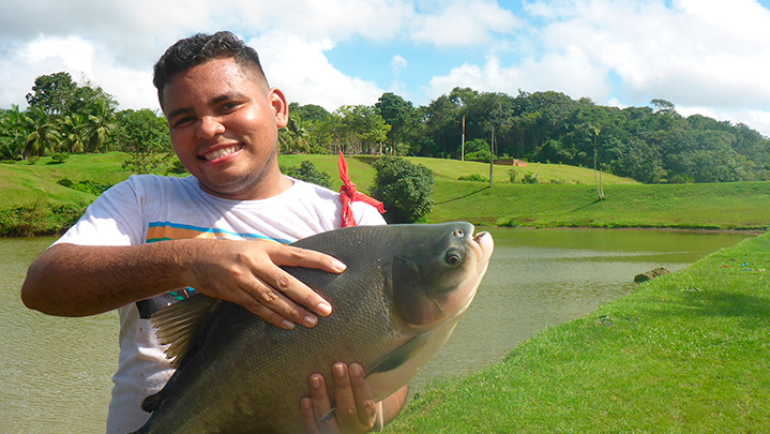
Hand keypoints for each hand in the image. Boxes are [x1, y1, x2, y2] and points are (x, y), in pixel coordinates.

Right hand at [180, 239, 345, 328]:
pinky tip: (289, 324)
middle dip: (308, 296)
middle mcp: (255, 262)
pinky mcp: (233, 294)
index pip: (298, 255)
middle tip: (327, 309)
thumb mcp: (254, 248)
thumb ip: (276, 257)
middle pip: (287, 282)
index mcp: (265, 248)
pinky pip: (257, 308)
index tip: (340, 268)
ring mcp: (243, 279)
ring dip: (294, 311)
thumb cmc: (231, 252)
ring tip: (312, 321)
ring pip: (273, 298)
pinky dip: (274, 318)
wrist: (194, 259)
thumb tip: (305, 266)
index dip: (320, 261)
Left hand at [300, 363, 377, 433]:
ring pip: (327, 419)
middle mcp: (353, 429)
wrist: (346, 423)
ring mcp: (336, 433)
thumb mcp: (361, 395)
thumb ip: (358, 382)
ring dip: (321, 397)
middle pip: (348, 410)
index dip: (360, 384)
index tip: (354, 366)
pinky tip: (305, 400)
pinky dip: (308, 415)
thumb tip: (352, 357)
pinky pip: (312, 429)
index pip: (365, 402)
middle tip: (337, 365)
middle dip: (342, 386)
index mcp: (367, 419)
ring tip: (315, 377)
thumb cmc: (354, 400)